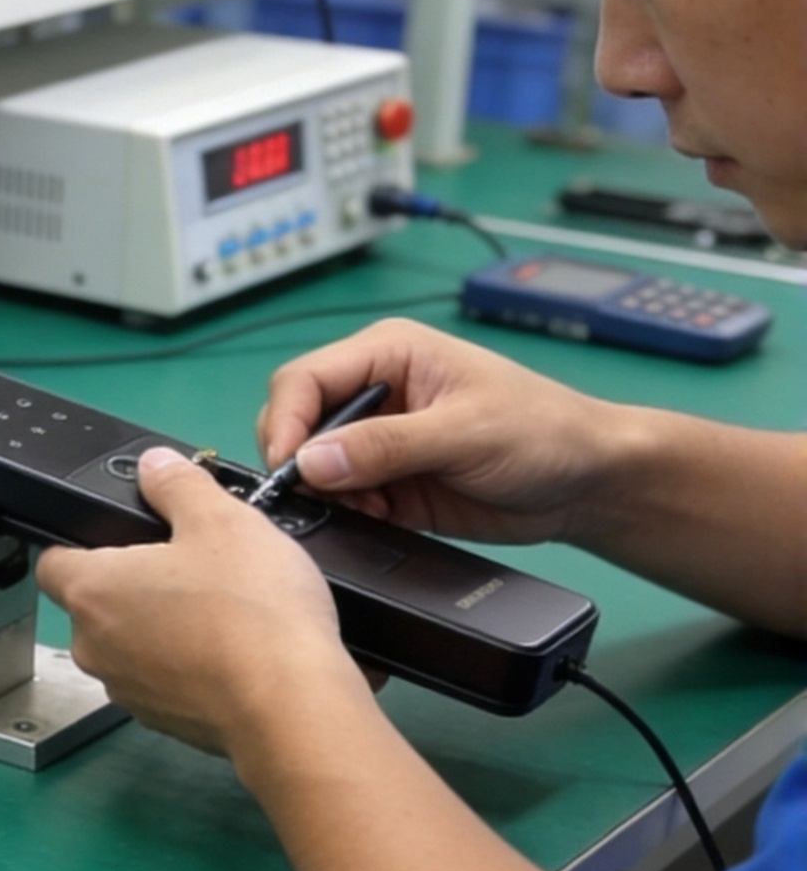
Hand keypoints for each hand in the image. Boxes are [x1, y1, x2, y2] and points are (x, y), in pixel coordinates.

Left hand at [38, 449, 368, 756]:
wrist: (292, 708)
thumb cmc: (252, 612)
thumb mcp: (221, 521)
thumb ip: (179, 486)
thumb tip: (154, 466)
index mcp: (92, 591)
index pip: (53, 561)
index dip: (81, 542)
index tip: (121, 535)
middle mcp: (95, 647)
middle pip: (96, 603)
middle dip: (135, 584)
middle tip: (189, 565)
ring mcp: (128, 690)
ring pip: (131, 644)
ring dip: (163, 626)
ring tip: (222, 607)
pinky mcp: (164, 721)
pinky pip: (165, 680)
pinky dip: (189, 664)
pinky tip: (235, 650)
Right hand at [257, 320, 626, 544]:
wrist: (586, 484)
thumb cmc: (544, 432)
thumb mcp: (465, 432)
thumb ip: (385, 445)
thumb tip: (312, 461)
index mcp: (388, 354)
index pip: (303, 379)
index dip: (284, 422)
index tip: (288, 467)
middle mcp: (374, 393)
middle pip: (295, 421)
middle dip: (299, 461)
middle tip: (324, 494)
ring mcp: (376, 440)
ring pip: (310, 466)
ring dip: (323, 493)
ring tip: (366, 507)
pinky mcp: (384, 482)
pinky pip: (337, 498)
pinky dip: (343, 513)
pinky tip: (375, 517)